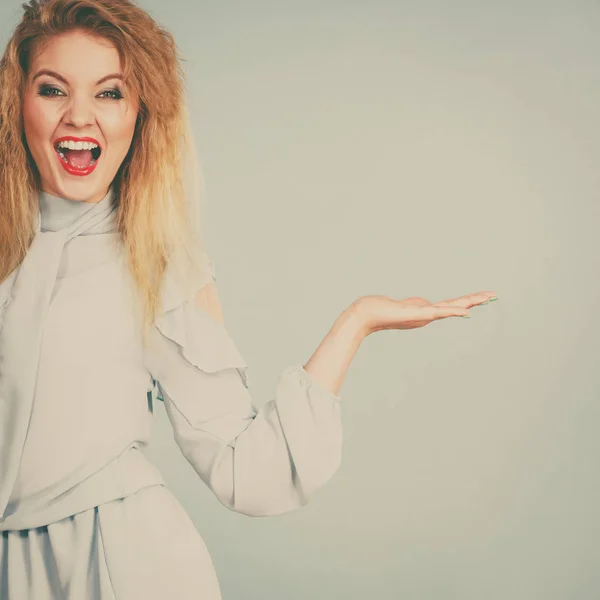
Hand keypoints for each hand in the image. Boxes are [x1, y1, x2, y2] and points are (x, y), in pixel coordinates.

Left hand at [354, 290, 497, 336]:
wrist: (366, 315)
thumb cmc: (380, 310)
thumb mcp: (403, 306)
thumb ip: (414, 306)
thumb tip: (420, 304)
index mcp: (425, 312)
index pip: (450, 305)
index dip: (467, 302)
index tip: (482, 297)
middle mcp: (427, 315)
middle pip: (456, 306)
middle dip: (476, 300)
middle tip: (495, 295)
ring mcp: (423, 316)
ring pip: (451, 308)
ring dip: (471, 303)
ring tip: (487, 298)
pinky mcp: (417, 314)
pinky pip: (439, 312)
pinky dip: (454, 312)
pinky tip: (466, 312)